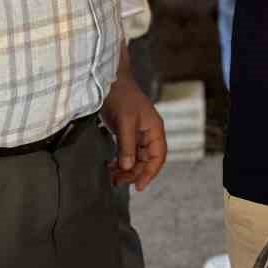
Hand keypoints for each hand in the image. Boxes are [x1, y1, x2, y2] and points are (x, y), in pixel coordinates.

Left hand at [101, 73, 167, 190]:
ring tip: (112, 177)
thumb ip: (127, 145)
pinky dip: (120, 161)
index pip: (158, 157)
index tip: (138, 186)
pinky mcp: (126, 132)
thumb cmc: (121, 97)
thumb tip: (128, 167)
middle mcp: (149, 133)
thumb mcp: (125, 122)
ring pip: (136, 158)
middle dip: (134, 173)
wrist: (109, 81)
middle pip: (146, 160)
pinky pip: (127, 152)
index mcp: (155, 130)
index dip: (150, 173)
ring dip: (126, 169)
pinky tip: (110, 166)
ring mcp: (138, 133)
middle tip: (119, 182)